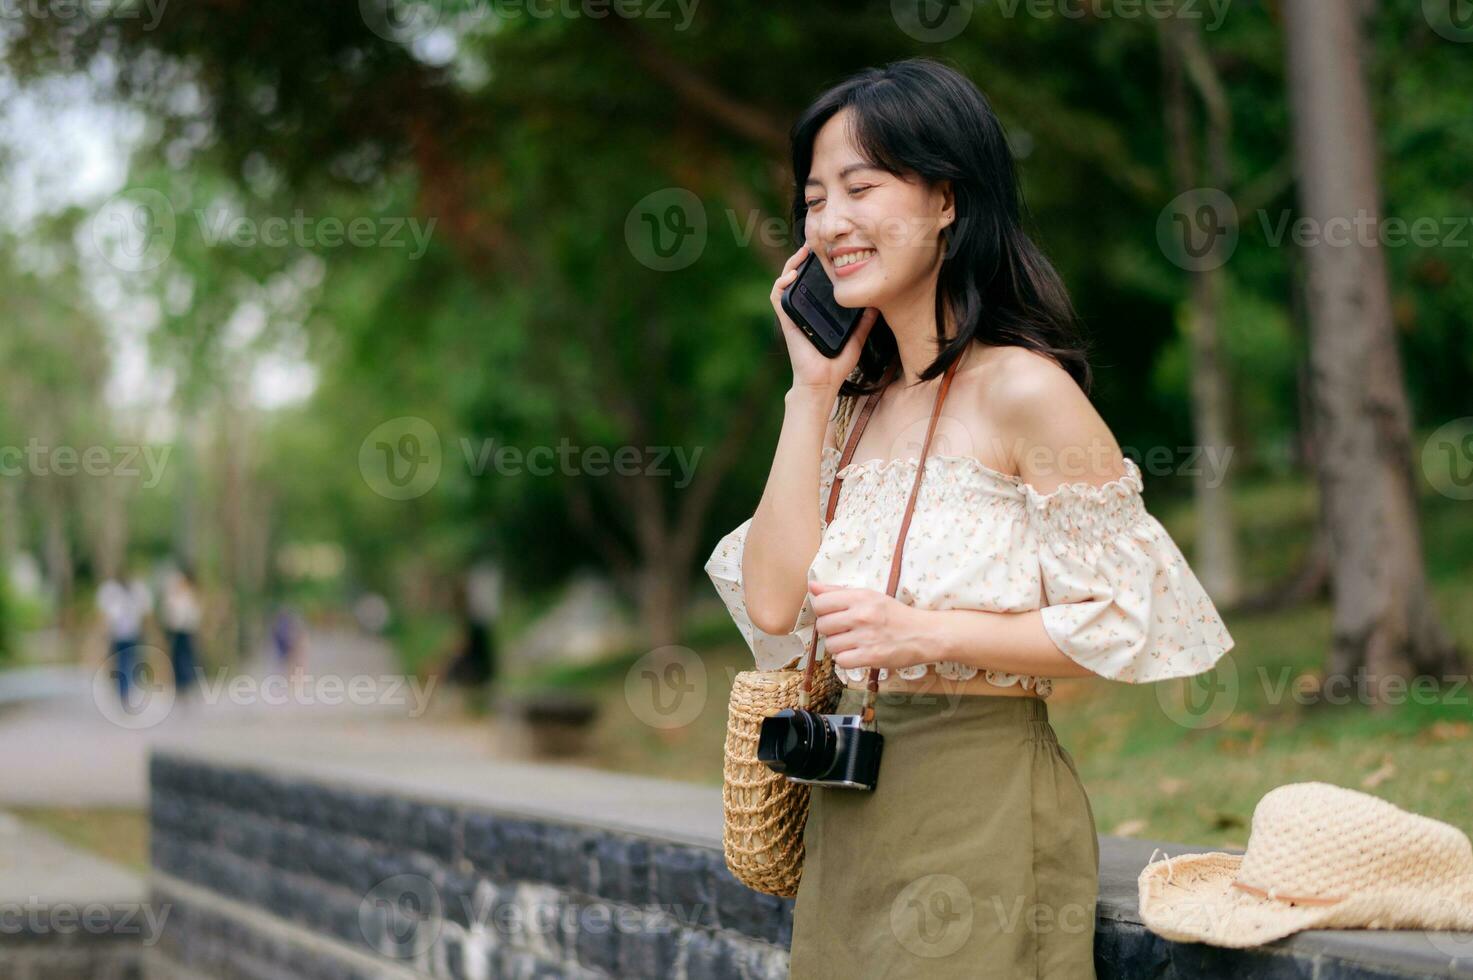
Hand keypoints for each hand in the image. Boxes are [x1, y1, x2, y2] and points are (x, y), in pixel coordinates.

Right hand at [771, 243, 878, 393]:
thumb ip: (865, 321)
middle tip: (815, 243)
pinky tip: (792, 274)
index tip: (829, 251)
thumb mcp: (857, 337)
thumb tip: (877, 303)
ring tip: (802, 252)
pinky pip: (778, 297)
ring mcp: (793, 314)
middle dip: (804, 259)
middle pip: (799, 277)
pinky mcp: (786, 321)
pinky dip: (781, 283)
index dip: (818, 266)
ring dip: (791, 264)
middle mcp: (803, 310)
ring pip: (785, 282)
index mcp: (817, 311)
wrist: (823, 382)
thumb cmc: (836, 364)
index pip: (815, 284)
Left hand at [809, 581, 929, 672]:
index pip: (820, 603)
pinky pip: (841, 662)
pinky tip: (857, 653)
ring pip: (830, 645)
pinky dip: (846, 660)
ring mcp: (866, 638)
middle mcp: (861, 616)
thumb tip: (812, 586)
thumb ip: (838, 591)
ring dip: (839, 646)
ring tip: (853, 642)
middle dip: (830, 630)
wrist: (924, 634)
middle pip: (822, 626)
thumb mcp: (869, 596)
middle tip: (845, 630)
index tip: (833, 614)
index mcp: (860, 597)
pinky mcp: (870, 657)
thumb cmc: (894, 614)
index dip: (822, 611)